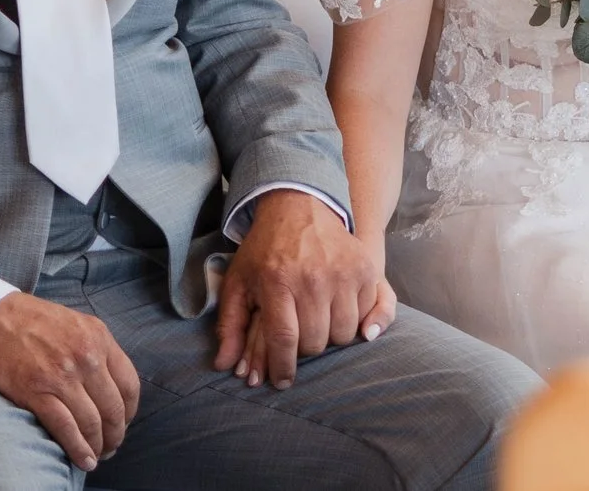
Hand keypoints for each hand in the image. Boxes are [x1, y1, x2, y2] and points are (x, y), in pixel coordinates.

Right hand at [0, 291, 140, 472]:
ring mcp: (62, 376)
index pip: (129, 384)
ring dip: (98, 446)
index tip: (124, 423)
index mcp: (99, 337)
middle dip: (116, 434)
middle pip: (113, 408)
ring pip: (92, 422)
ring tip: (97, 456)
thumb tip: (109, 384)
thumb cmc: (31, 319)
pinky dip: (78, 449)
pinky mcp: (37, 392)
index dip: (130, 412)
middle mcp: (87, 357)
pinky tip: (84, 460)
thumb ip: (96, 348)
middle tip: (111, 446)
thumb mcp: (76, 323)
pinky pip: (66, 429)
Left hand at [213, 190, 393, 389]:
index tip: (282, 382)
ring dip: (330, 335)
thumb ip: (230, 325)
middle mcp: (313, 277)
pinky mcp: (365, 268)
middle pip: (317, 342)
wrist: (300, 206)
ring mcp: (343, 272)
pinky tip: (336, 306)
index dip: (283, 368)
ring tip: (317, 319)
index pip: (285, 339)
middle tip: (298, 334)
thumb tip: (224, 365)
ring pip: (344, 333)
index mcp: (278, 281)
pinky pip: (364, 314)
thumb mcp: (238, 283)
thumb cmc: (265, 249)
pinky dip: (353, 319)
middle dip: (305, 349)